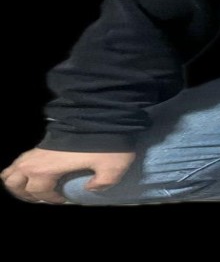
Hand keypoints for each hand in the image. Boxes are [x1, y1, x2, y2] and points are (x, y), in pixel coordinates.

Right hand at [1, 148, 134, 203]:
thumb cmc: (103, 144)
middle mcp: (34, 161)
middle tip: (43, 196)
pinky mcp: (39, 144)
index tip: (64, 198)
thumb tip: (91, 188)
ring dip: (18, 182)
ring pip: (11, 171)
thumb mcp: (112, 167)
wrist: (100, 117)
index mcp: (46, 170)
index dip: (50, 199)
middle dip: (24, 193)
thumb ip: (103, 183)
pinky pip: (19, 160)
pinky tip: (37, 173)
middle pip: (13, 183)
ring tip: (35, 188)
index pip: (38, 192)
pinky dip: (21, 170)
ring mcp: (34, 151)